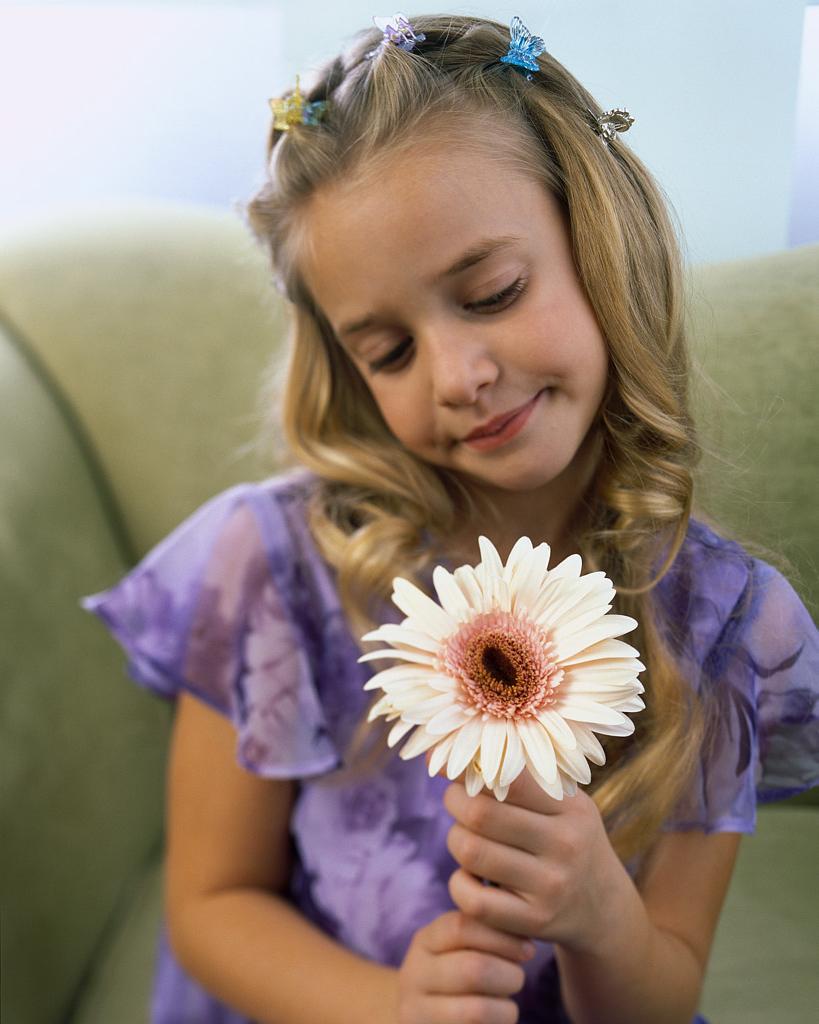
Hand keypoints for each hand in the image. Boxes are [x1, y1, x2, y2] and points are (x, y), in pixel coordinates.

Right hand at [397, 909, 533, 1023]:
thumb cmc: (454, 977)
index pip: (462, 927)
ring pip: (476, 1010)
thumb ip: (481, 934)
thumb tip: (522, 933)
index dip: (502, 937)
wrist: (423, 1017)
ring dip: (506, 1008)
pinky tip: (496, 1021)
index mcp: (424, 942)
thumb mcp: (456, 949)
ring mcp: (417, 1011)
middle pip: (473, 969)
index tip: (527, 948)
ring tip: (507, 1006)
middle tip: (517, 979)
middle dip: (509, 975)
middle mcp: (414, 974)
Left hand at [444, 770, 622, 953]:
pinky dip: (459, 884)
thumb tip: (449, 753)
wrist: (604, 907)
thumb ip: (521, 779)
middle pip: (480, 814)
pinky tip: (470, 876)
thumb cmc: (569, 839)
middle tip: (456, 800)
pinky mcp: (535, 921)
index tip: (454, 767)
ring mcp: (550, 887)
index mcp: (571, 809)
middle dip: (454, 801)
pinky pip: (474, 901)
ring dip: (455, 840)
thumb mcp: (564, 804)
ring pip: (471, 853)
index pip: (510, 778)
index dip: (470, 770)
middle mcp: (564, 845)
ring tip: (464, 836)